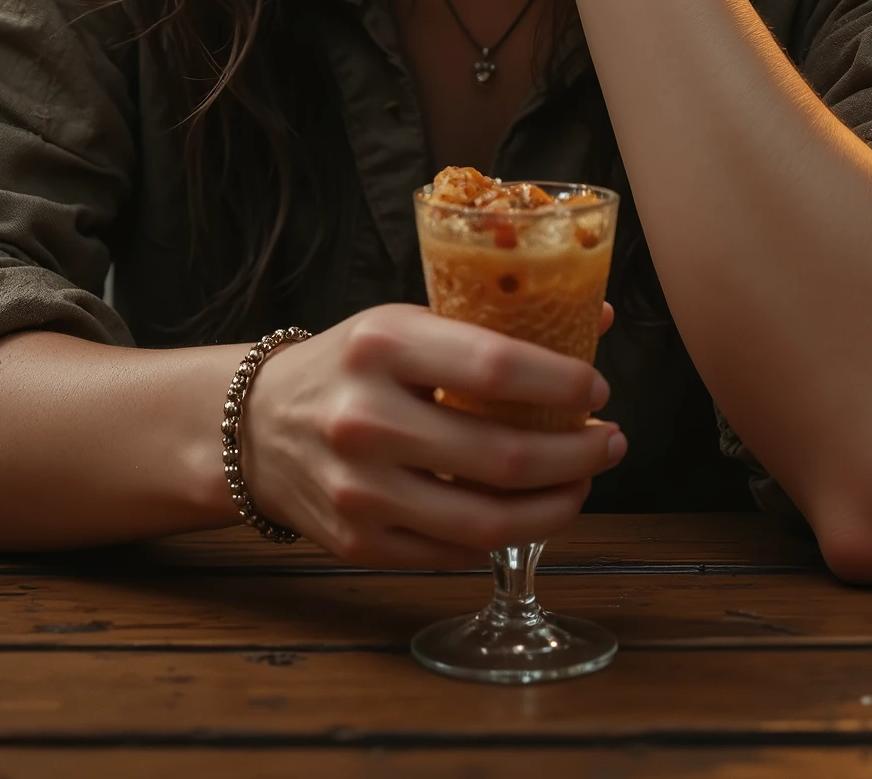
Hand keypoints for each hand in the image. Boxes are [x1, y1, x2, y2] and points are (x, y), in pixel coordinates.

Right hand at [240, 303, 624, 566]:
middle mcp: (366, 418)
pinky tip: (528, 511)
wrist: (260, 426)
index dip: (562, 384)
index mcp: (382, 345)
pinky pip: (457, 552)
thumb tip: (597, 319)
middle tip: (611, 442)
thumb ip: (493, 326)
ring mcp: (360, 490)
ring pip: (488, 519)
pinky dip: (506, 535)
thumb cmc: (352, 365)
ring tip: (583, 483)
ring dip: (557, 506)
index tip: (598, 388)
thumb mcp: (407, 322)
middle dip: (578, 454)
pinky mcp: (360, 542)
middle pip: (503, 454)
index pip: (495, 367)